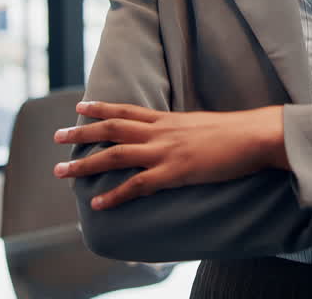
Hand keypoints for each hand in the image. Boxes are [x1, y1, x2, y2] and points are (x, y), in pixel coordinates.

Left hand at [52, 102, 288, 209]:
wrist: (255, 136)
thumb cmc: (235, 132)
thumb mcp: (202, 125)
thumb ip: (182, 130)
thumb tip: (175, 136)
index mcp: (168, 119)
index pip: (126, 109)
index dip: (100, 107)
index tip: (78, 107)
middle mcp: (161, 132)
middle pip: (112, 128)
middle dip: (81, 133)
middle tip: (56, 137)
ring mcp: (166, 151)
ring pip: (115, 155)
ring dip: (85, 163)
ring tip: (61, 172)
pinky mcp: (175, 172)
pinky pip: (137, 185)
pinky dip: (115, 195)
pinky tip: (97, 204)